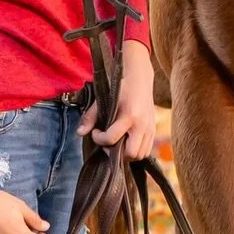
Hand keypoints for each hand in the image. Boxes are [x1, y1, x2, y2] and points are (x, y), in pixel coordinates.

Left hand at [78, 40, 156, 161]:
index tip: (96, 132)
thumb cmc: (120, 88)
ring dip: (126, 154)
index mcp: (129, 116)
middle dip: (115, 152)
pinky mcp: (153, 130)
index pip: (112, 138)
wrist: (140, 79)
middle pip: (130, 153)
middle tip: (107, 142)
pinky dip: (136, 151)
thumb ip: (90, 117)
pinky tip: (126, 141)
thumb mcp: (103, 100)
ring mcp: (150, 128)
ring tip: (117, 143)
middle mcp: (142, 125)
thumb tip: (80, 133)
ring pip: (140, 155)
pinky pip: (146, 150)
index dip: (99, 139)